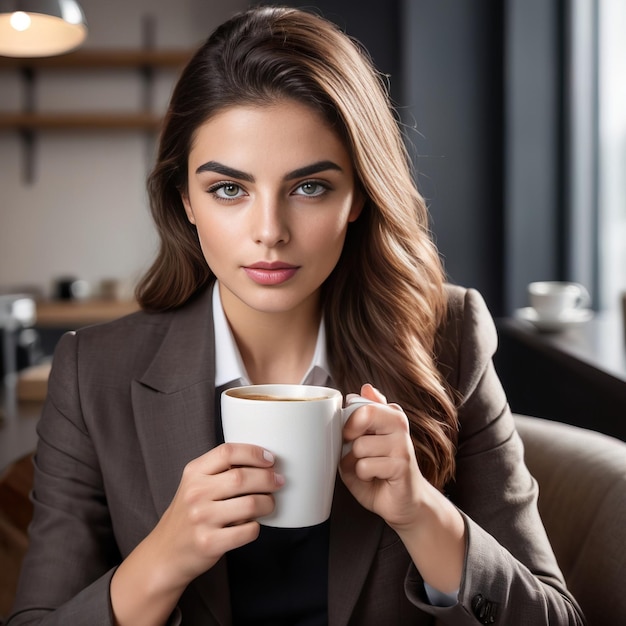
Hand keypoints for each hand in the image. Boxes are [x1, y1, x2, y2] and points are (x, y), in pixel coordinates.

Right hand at [147, 443, 283, 588]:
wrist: (166, 553)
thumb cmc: (190, 514)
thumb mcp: (196, 484)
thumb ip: (221, 470)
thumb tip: (263, 461)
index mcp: (193, 472)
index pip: (228, 452)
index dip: (254, 452)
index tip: (270, 459)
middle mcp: (195, 493)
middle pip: (242, 477)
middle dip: (268, 478)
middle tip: (278, 481)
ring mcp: (201, 519)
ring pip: (250, 504)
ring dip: (268, 503)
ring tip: (268, 503)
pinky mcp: (209, 543)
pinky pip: (248, 530)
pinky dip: (256, 526)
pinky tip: (252, 524)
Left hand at [339, 384, 465, 593]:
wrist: (403, 503)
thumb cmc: (378, 471)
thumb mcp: (362, 441)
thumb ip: (359, 417)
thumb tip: (363, 389)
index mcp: (391, 414)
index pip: (362, 404)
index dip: (347, 421)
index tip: (348, 435)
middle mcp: (399, 425)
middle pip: (365, 414)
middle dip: (350, 436)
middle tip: (356, 451)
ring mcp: (402, 444)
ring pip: (359, 445)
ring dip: (356, 463)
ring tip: (369, 469)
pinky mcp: (401, 466)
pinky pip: (365, 466)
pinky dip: (362, 476)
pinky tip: (375, 479)